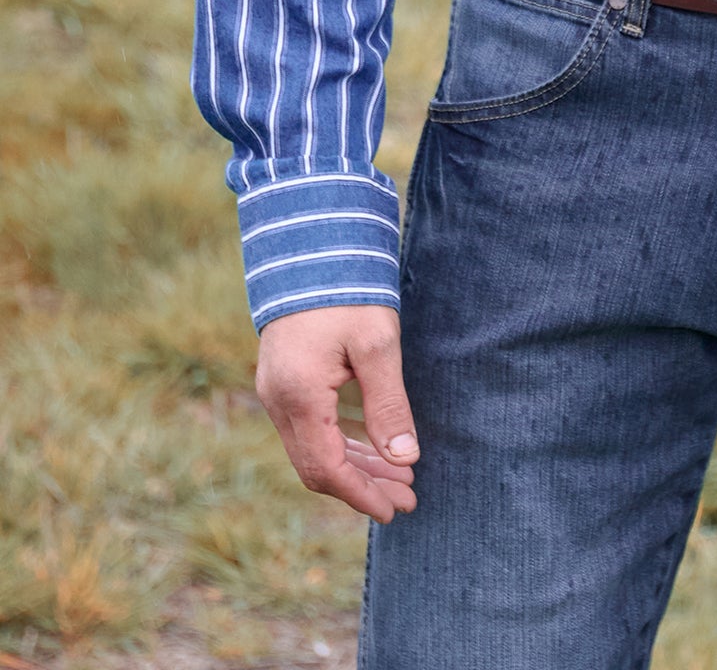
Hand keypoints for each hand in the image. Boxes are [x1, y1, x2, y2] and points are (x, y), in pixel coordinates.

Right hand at [256, 304, 419, 521]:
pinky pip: (310, 425)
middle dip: (364, 485)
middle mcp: (278, 400)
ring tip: (399, 475)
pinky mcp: (283, 377)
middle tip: (407, 497)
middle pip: (318, 465)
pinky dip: (342, 439)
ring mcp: (276, 389)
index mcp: (298, 397)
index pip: (327, 469)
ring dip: (356, 464)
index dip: (362, 495)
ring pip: (313, 446)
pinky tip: (373, 443)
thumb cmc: (345, 287)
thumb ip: (389, 405)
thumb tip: (405, 459)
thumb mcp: (377, 344)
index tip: (396, 509)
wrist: (307, 240)